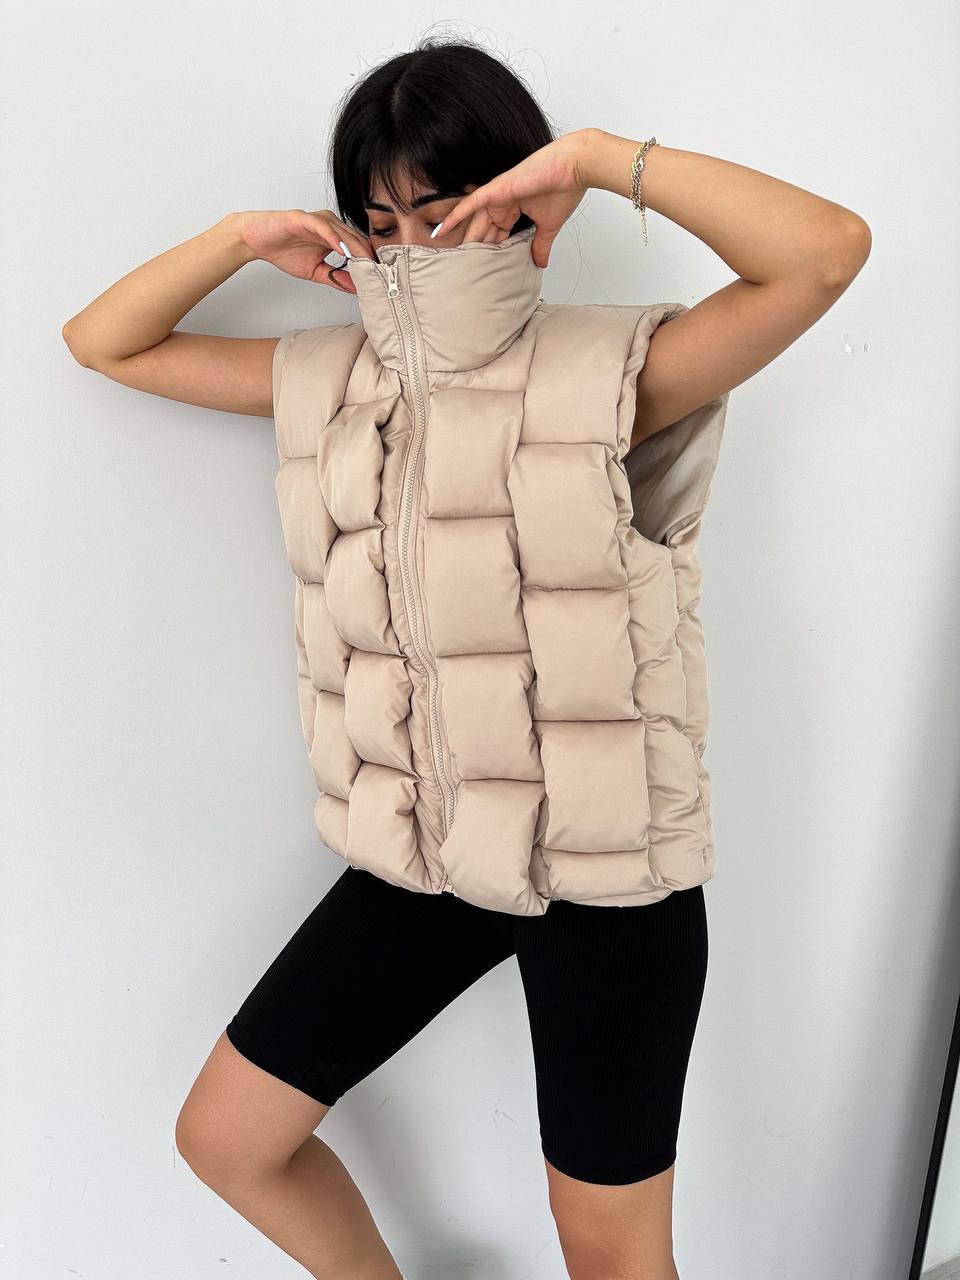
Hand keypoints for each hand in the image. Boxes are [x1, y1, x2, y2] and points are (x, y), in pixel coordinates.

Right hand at [232, 209, 373, 294]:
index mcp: (335, 237)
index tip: (383, 280)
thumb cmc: (283, 251)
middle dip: (371, 259)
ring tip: (369, 266)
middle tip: (383, 276)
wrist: (256, 239)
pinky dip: (335, 239)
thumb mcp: (315, 272)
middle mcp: (331, 226)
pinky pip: (324, 227)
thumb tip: (357, 289)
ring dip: (358, 250)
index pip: (360, 249)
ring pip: (345, 234)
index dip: (372, 263)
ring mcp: (318, 220)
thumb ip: (336, 278)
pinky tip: (344, 251)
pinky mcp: (304, 218)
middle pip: (358, 241)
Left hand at [433, 131, 590, 268]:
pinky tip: (441, 230)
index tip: (480, 270)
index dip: (487, 252)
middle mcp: (501, 202)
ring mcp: (497, 195)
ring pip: (474, 221)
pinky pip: (470, 204)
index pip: (495, 235)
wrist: (574, 168)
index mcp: (512, 210)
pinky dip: (455, 216)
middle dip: (472, 249)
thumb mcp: (548, 226)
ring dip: (461, 239)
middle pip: (482, 230)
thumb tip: (540, 264)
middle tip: (459, 270)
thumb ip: (540, 245)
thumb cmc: (563, 189)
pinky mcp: (496, 189)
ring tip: (448, 259)